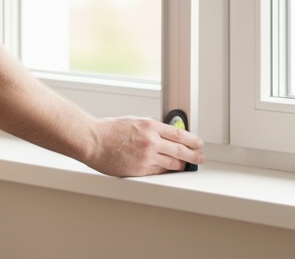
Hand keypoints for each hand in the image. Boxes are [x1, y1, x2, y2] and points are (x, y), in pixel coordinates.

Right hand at [83, 115, 205, 176]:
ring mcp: (146, 157)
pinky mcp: (140, 170)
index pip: (180, 134)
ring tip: (188, 166)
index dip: (193, 140)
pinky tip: (170, 171)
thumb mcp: (134, 121)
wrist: (93, 141)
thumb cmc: (109, 130)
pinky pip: (158, 173)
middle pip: (181, 151)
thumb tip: (164, 133)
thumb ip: (150, 127)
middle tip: (200, 158)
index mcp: (151, 126)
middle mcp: (151, 142)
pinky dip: (166, 172)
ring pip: (172, 164)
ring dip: (182, 166)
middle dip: (194, 156)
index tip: (199, 143)